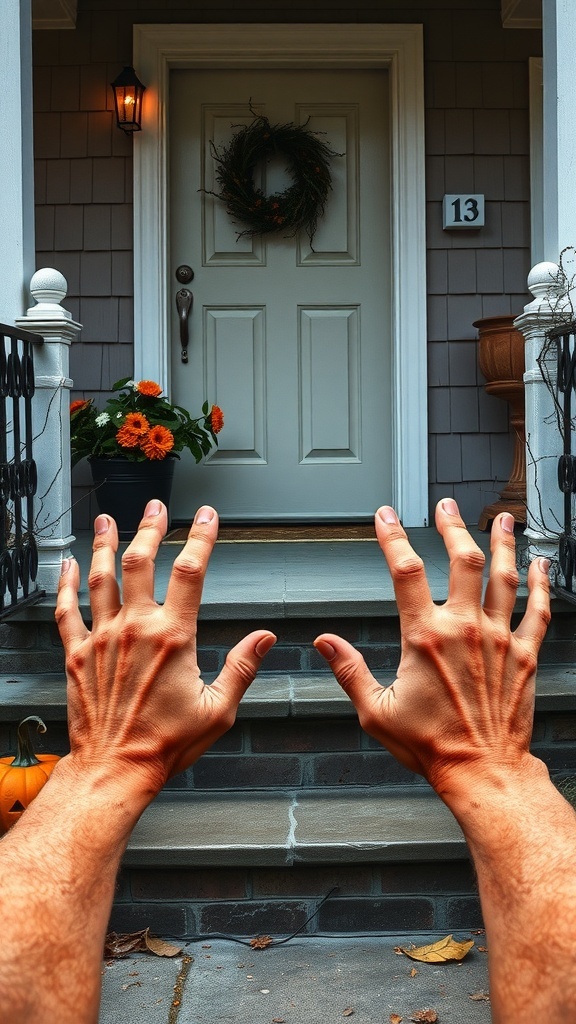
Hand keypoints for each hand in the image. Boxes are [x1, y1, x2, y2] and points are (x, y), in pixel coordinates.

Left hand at [56, 501, 275, 793]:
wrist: (115, 769)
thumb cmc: (164, 745)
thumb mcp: (218, 710)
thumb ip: (242, 667)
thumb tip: (264, 638)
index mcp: (173, 638)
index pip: (190, 572)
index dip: (201, 538)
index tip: (206, 517)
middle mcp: (135, 630)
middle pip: (139, 562)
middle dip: (149, 528)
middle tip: (155, 508)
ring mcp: (102, 639)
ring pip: (101, 577)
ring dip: (104, 543)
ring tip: (107, 519)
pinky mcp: (78, 654)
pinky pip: (66, 610)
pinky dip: (66, 583)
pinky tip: (68, 564)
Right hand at [314, 499, 550, 801]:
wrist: (484, 772)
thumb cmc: (432, 747)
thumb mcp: (377, 711)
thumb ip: (349, 670)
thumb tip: (325, 643)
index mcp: (425, 638)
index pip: (405, 572)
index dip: (392, 537)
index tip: (385, 517)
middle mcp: (465, 630)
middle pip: (462, 561)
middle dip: (452, 526)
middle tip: (447, 506)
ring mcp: (499, 639)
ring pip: (504, 576)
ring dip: (502, 543)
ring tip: (500, 518)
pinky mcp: (524, 655)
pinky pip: (538, 610)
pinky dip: (542, 583)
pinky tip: (541, 564)